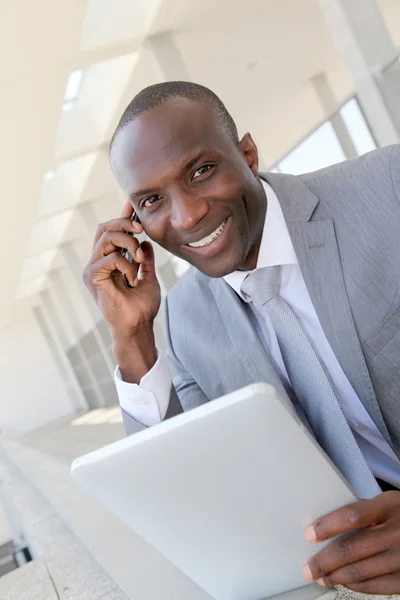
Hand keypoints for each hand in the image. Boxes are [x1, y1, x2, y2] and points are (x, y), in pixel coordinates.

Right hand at [83, 201, 160, 339]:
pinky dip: (125, 265)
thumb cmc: (142, 306)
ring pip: (106, 238)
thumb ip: (145, 259)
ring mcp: (93, 268)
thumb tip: (146, 243)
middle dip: (124, 223)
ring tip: (139, 259)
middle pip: (104, 228)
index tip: (132, 204)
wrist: (138, 325)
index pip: (113, 232)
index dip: (122, 217)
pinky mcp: (92, 276)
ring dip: (128, 243)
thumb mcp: (148, 276)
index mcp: (110, 260)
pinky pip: (110, 258)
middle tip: (141, 229)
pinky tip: (132, 278)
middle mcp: (98, 262)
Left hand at [302, 491, 399, 594]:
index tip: (309, 534)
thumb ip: (365, 512)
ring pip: (360, 571)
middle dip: (324, 561)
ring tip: (321, 577)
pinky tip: (343, 581)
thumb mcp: (389, 503)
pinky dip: (355, 585)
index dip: (328, 525)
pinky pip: (376, 586)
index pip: (353, 515)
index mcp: (390, 506)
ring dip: (335, 576)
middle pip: (352, 549)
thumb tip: (328, 527)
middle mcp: (397, 533)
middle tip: (308, 568)